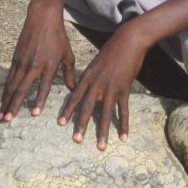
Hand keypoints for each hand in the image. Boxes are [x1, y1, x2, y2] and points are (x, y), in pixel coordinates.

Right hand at [0, 7, 74, 120]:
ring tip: (0, 115)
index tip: (34, 114)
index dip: (39, 100)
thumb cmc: (58, 37)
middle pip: (22, 89)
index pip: (44, 87)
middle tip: (6, 120)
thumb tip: (74, 91)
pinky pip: (9, 78)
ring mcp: (22, 62)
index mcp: (49, 65)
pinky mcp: (15, 59)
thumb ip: (70, 74)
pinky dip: (5, 90)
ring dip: (5, 101)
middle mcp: (34, 65)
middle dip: (13, 106)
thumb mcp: (68, 55)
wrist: (42, 18)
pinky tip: (2, 100)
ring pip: (12, 85)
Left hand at [58, 25, 146, 149]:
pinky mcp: (124, 90)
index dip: (68, 111)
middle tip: (76, 140)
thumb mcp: (95, 63)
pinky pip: (123, 111)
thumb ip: (89, 78)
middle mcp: (97, 85)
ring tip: (100, 146)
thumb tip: (83, 88)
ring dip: (102, 132)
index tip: (60, 124)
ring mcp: (111, 89)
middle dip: (81, 126)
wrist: (127, 41)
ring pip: (105, 114)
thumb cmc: (111, 51)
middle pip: (87, 109)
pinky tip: (123, 137)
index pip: (75, 97)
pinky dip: (124, 125)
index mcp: (87, 78)